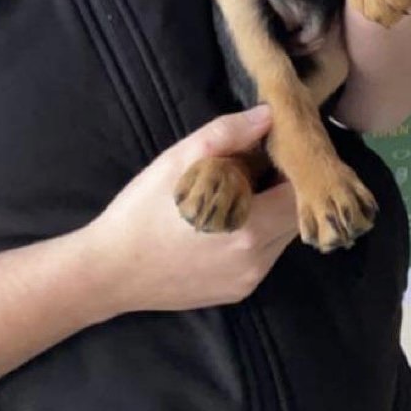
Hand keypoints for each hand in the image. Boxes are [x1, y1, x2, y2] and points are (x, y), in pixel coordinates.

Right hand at [83, 106, 298, 316]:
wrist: (109, 270)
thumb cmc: (143, 210)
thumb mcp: (180, 160)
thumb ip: (228, 134)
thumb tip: (268, 116)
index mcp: (250, 227)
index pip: (300, 195)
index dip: (294, 170)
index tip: (277, 151)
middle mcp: (257, 261)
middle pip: (293, 218)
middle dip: (282, 190)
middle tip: (256, 166)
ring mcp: (247, 281)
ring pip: (278, 239)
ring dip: (268, 214)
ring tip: (237, 193)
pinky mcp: (234, 293)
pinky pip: (260, 258)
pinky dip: (253, 237)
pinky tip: (222, 224)